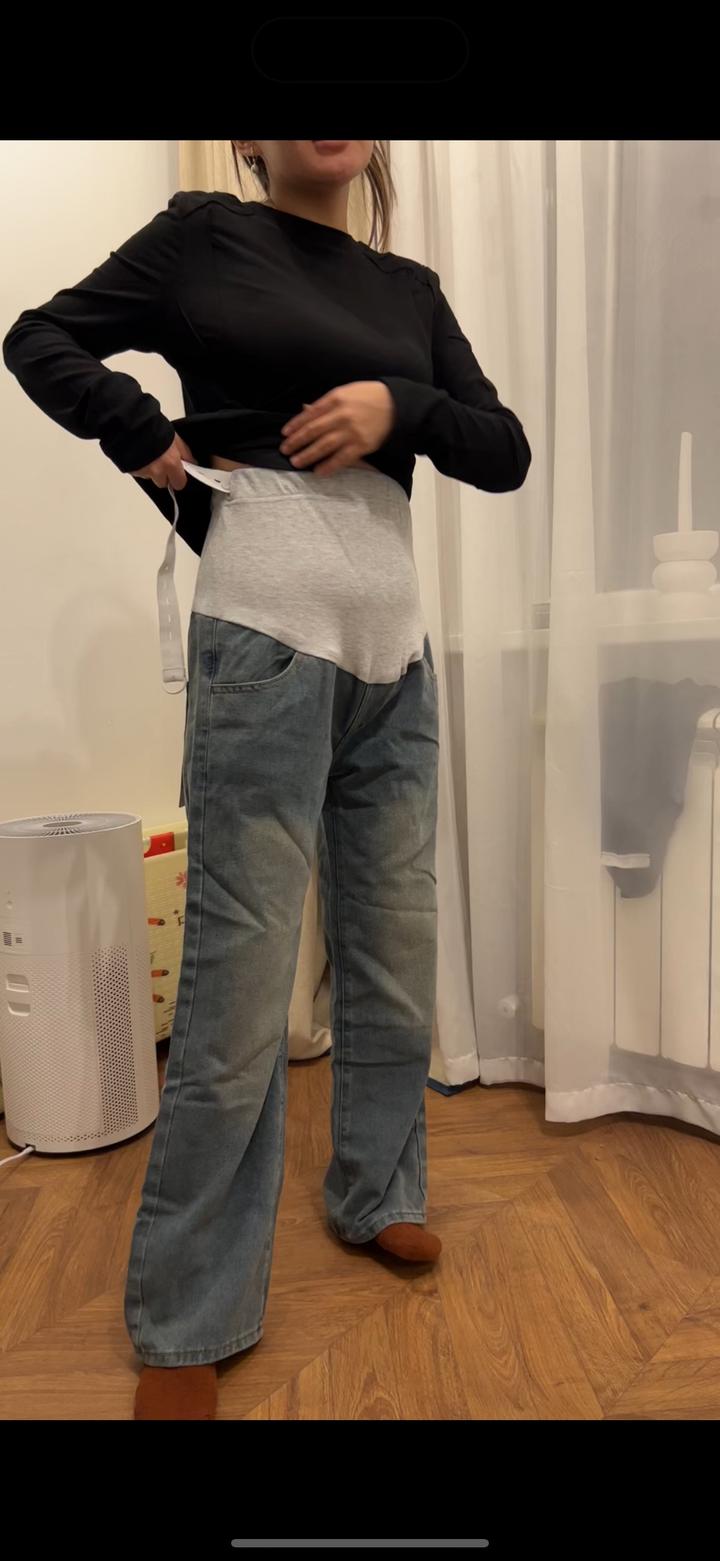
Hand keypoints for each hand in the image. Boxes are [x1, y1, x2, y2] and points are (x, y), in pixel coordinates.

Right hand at [132, 433, 194, 489]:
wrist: (132, 424)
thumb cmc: (154, 428)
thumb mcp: (175, 439)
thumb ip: (185, 454)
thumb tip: (191, 463)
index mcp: (171, 464)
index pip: (179, 483)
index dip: (178, 478)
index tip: (177, 474)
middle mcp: (157, 471)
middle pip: (163, 483)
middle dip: (163, 476)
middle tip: (161, 463)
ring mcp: (143, 472)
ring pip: (150, 478)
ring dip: (151, 471)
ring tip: (149, 456)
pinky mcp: (132, 471)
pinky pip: (139, 473)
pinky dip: (140, 466)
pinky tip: (140, 455)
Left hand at [279, 382, 395, 475]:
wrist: (397, 406)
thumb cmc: (369, 396)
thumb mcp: (346, 392)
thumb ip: (325, 403)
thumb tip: (305, 409)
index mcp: (336, 399)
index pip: (309, 414)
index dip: (295, 425)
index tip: (284, 433)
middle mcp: (341, 416)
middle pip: (313, 431)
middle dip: (297, 442)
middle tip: (285, 450)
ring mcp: (351, 432)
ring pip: (324, 446)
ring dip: (308, 455)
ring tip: (296, 462)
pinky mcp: (361, 446)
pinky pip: (341, 459)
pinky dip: (329, 466)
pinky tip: (318, 472)